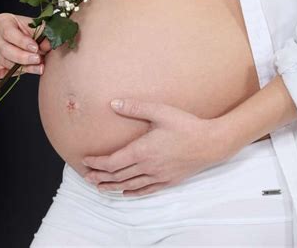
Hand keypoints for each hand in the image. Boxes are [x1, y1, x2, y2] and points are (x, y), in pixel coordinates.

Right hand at [0, 13, 51, 90]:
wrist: (34, 42)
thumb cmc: (34, 33)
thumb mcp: (40, 28)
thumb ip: (44, 34)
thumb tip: (45, 44)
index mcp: (2, 21)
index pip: (8, 32)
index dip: (22, 41)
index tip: (35, 47)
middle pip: (4, 49)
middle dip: (23, 56)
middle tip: (37, 59)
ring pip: (3, 62)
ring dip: (21, 68)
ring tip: (38, 67)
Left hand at [82, 98, 225, 195]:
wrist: (211, 142)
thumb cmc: (185, 125)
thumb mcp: (160, 111)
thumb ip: (135, 107)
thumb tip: (113, 103)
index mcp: (142, 151)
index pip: (112, 161)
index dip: (97, 162)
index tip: (85, 160)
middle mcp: (148, 167)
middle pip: (118, 176)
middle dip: (100, 176)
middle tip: (86, 176)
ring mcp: (158, 176)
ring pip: (130, 184)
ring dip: (112, 186)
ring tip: (100, 186)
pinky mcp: (169, 180)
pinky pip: (147, 190)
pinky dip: (133, 192)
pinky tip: (126, 192)